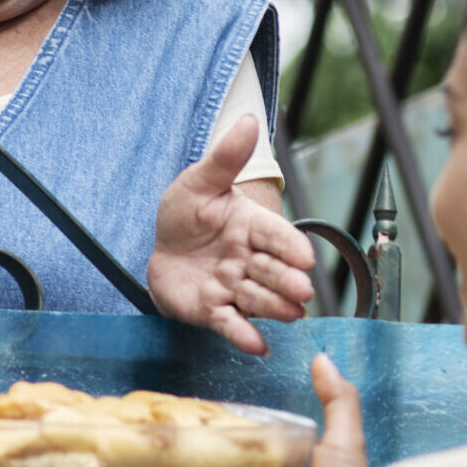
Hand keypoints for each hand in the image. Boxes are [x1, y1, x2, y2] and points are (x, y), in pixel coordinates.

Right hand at [124, 354, 366, 466]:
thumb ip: (337, 401)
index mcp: (276, 456)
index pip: (234, 431)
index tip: (175, 404)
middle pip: (203, 457)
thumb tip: (321, 358)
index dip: (206, 419)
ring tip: (116, 458)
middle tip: (135, 426)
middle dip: (172, 445)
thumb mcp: (345, 443)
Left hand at [147, 116, 316, 354]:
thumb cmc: (185, 213)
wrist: (161, 249)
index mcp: (249, 225)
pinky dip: (245, 336)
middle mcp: (247, 259)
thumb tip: (248, 121)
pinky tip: (258, 346)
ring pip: (258, 298)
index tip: (305, 257)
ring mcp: (233, 287)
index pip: (275, 235)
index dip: (289, 246)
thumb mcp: (199, 181)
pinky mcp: (214, 311)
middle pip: (272, 271)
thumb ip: (224, 157)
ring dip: (274, 306)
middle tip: (301, 289)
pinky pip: (232, 325)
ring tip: (289, 313)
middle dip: (287, 280)